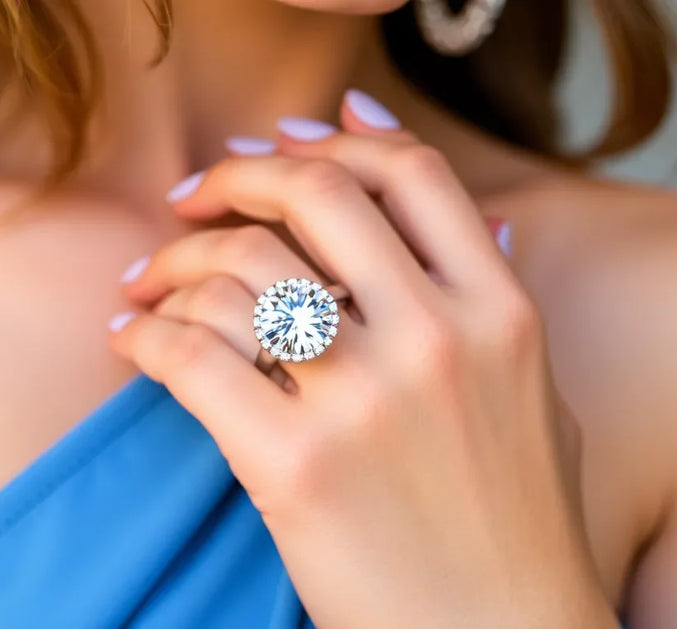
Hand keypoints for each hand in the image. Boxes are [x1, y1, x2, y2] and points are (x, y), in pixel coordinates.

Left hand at [111, 93, 614, 627]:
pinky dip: (146, 336)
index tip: (276, 147)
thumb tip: (489, 216)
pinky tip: (133, 342)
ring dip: (174, 262)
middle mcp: (441, 338)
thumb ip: (503, 307)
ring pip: (242, 268)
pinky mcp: (297, 467)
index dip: (335, 137)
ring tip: (148, 284)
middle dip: (235, 178)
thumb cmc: (522, 531)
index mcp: (504, 313)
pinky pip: (194, 356)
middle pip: (316, 193)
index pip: (414, 172)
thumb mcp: (542, 400)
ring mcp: (369, 400)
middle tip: (192, 199)